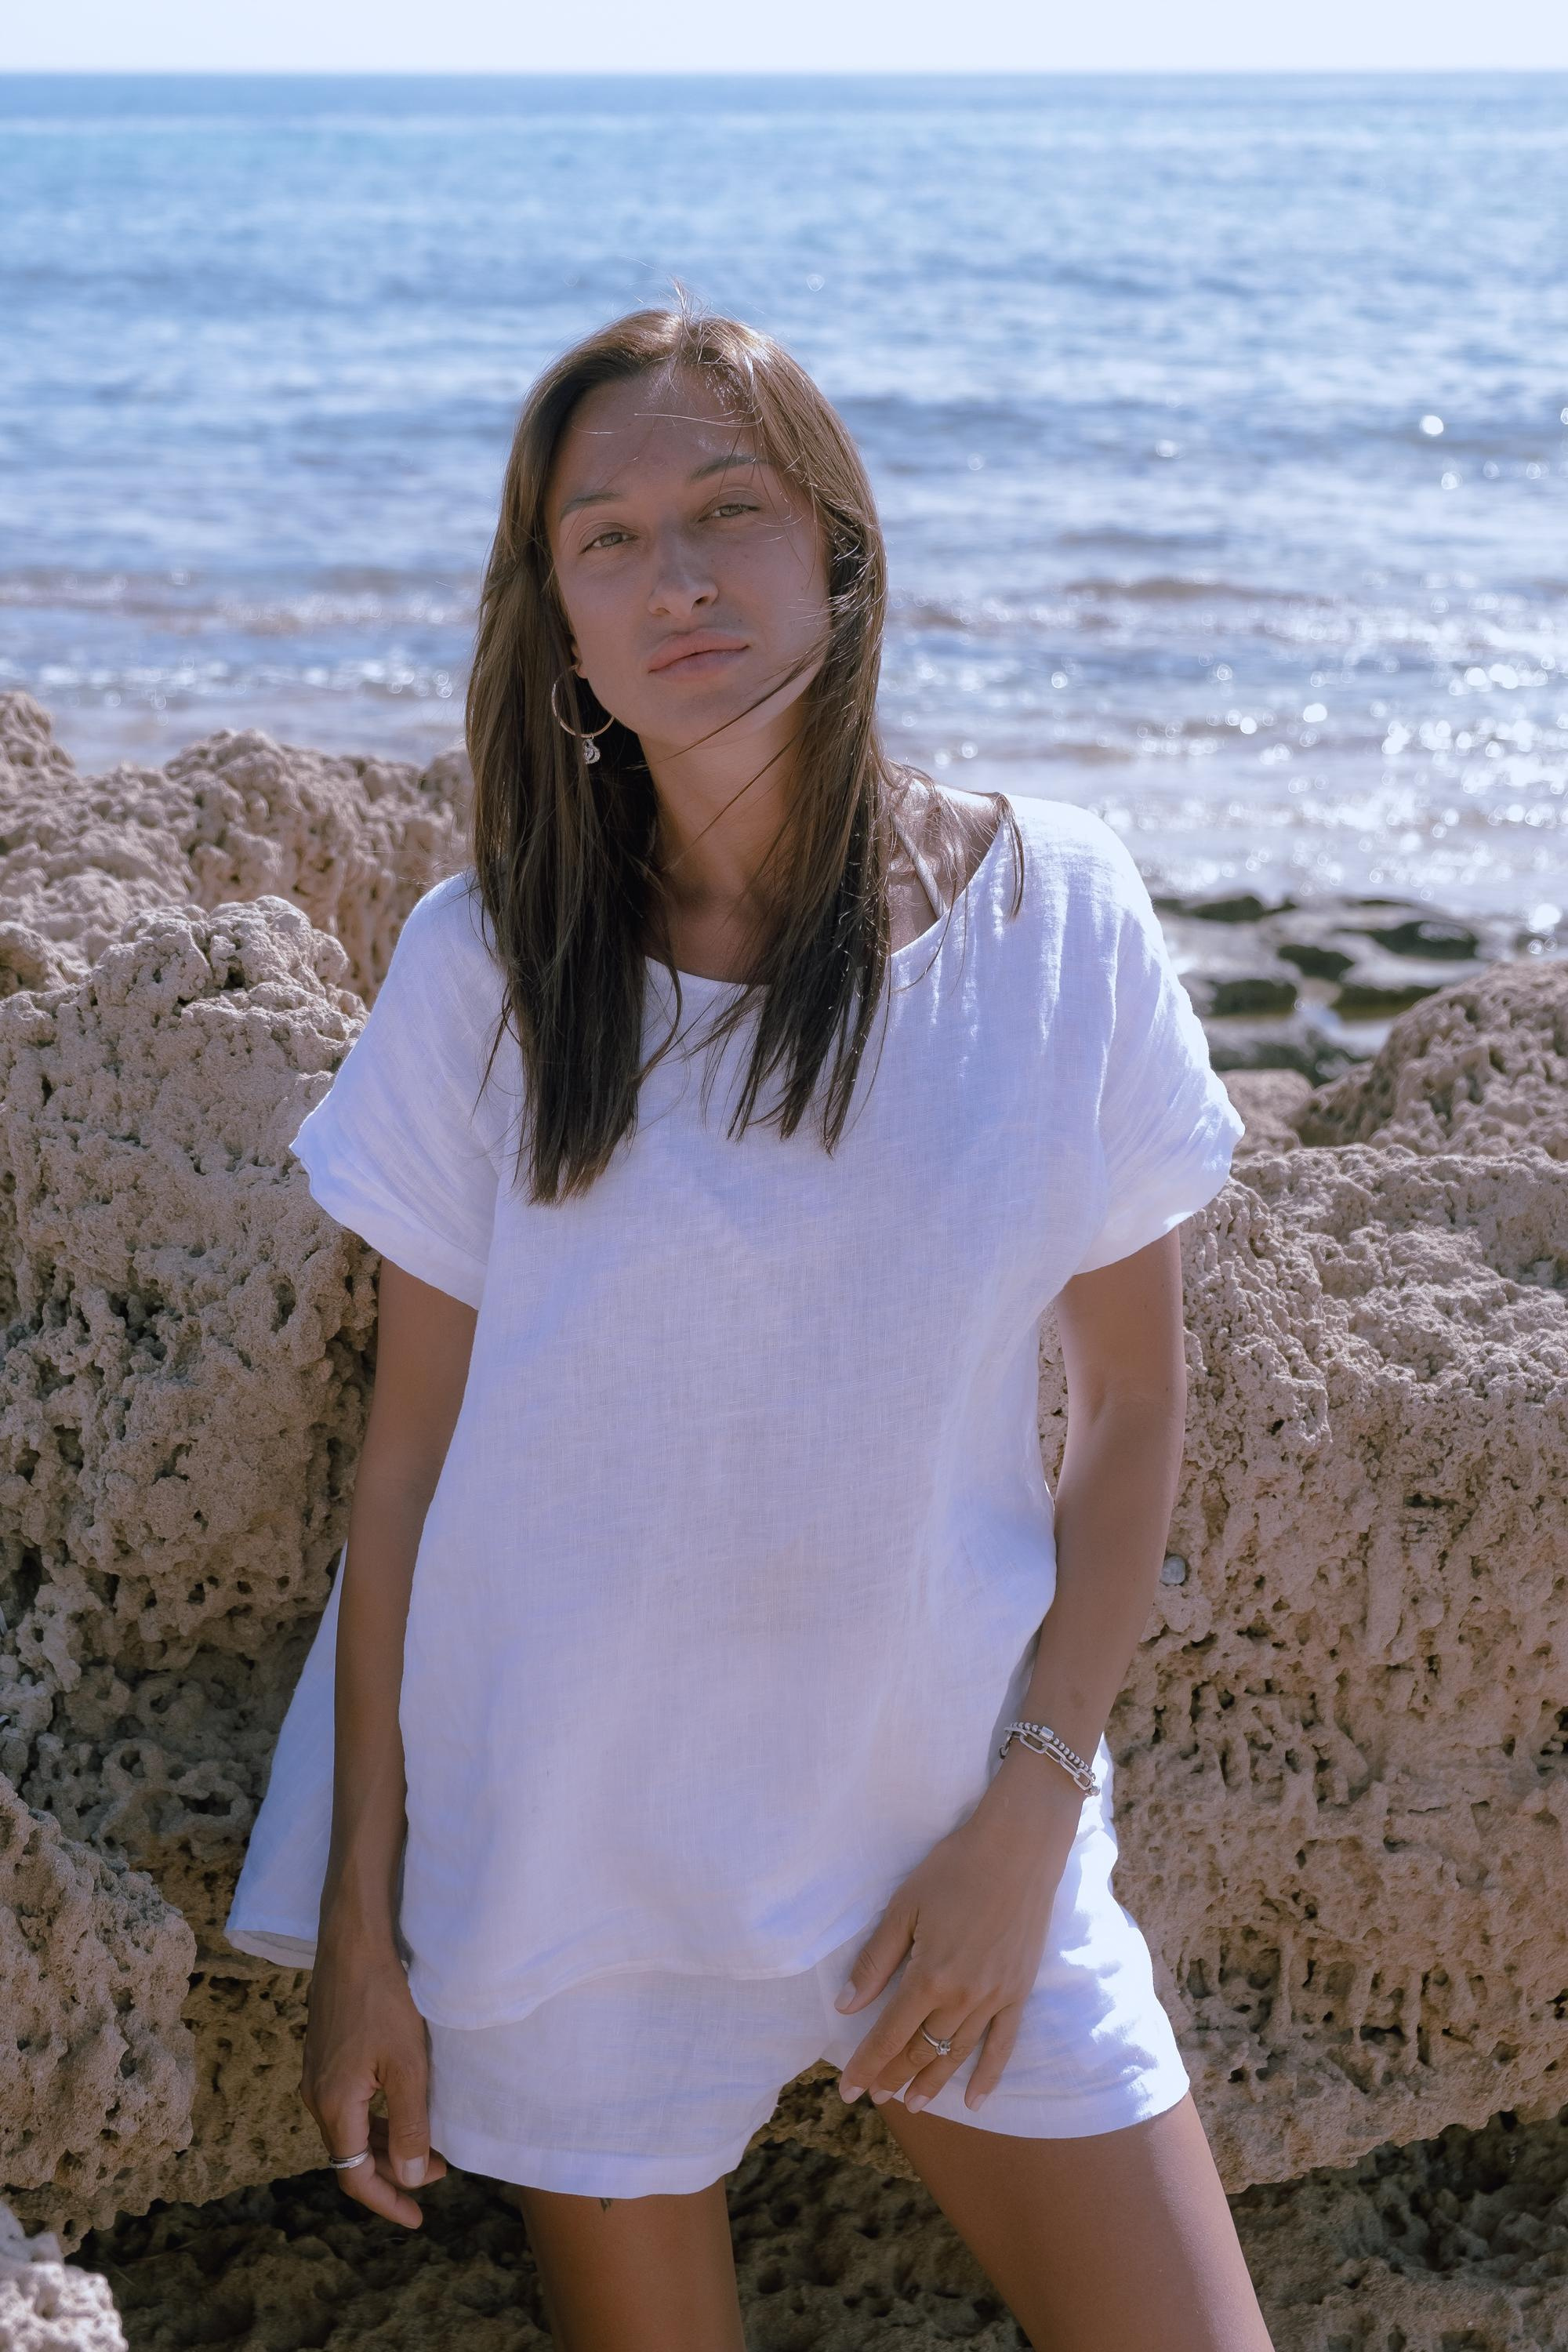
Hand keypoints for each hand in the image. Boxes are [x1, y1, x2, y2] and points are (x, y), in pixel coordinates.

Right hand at [301, 1928, 447, 2228]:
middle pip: (351, 2156)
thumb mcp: (408, 2066)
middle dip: (393, 2173)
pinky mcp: (325, 2055)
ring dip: (386, 2145)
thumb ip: (410, 2126)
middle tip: (438, 2175)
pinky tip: (404, 2108)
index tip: (417, 2218)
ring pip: (351, 2130)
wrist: (354, 1943)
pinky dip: (376, 2119)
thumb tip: (412, 2179)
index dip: (387, 2201)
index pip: (354, 2176)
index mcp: (333, 2106)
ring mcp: (318, 2075)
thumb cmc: (384, 1999)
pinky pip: (349, 2105)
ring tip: (428, 2147)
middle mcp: (317, 2096)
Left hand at [833, 1768, 1083, 2114]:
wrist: (1017, 1850)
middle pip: (921, 2050)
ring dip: (932, 2082)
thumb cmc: (954, 1870)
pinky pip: (1003, 2046)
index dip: (866, 2066)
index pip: (889, 2036)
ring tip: (912, 2104)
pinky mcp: (1019, 1992)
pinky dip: (988, 2077)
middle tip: (875, 2097)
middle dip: (894, 2077)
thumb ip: (876, 1961)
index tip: (848, 2091)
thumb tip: (846, 2006)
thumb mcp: (904, 1907)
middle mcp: (963, 1997)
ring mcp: (995, 1998)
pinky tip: (973, 2100)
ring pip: (957, 2054)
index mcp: (929, 1976)